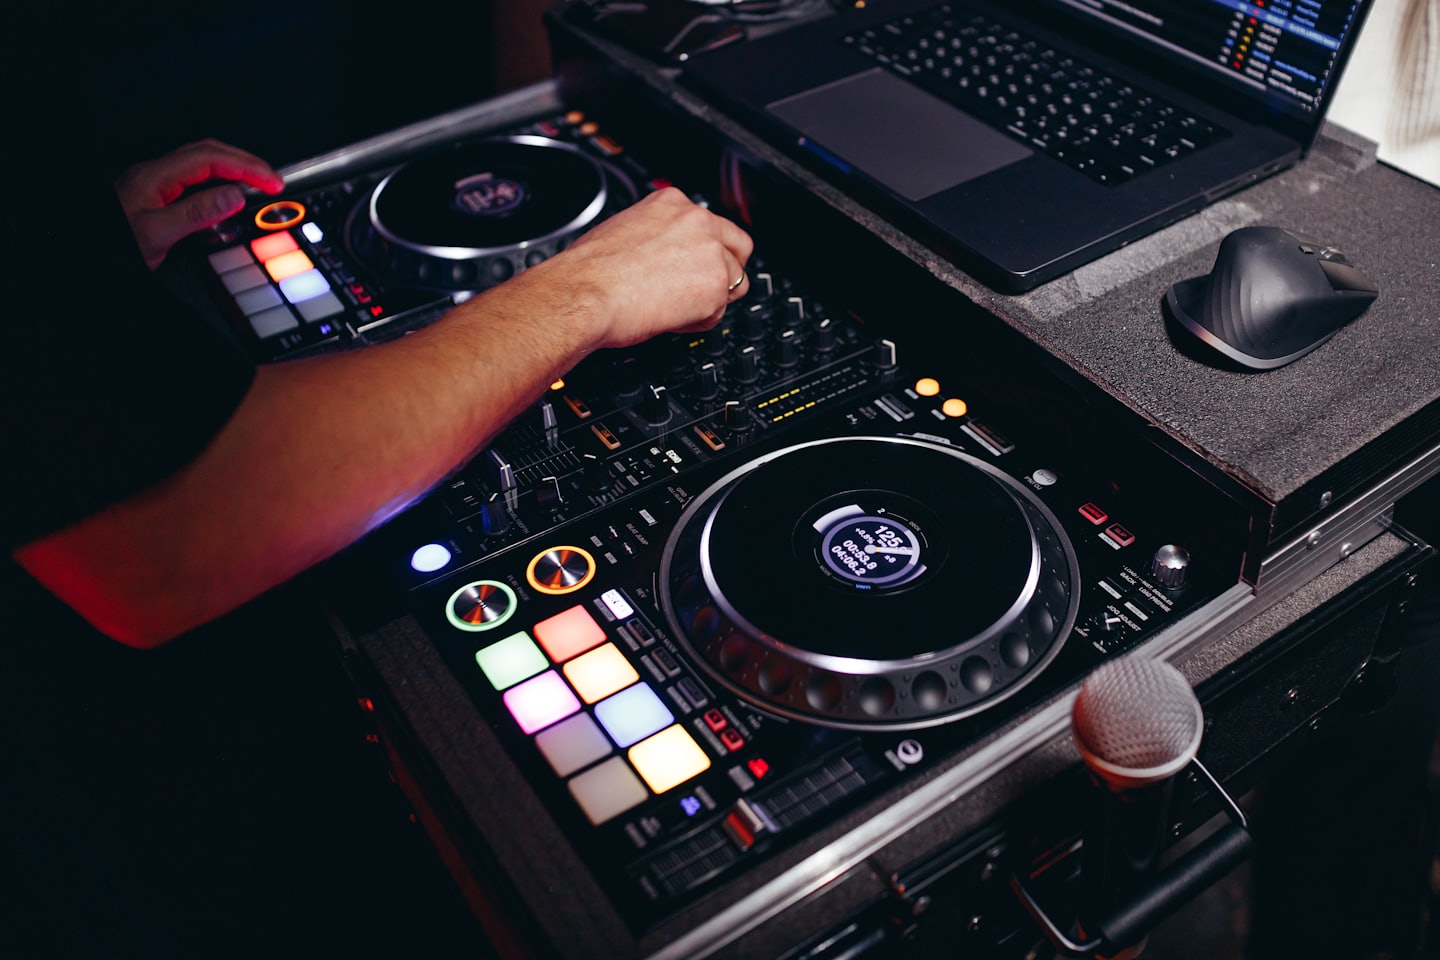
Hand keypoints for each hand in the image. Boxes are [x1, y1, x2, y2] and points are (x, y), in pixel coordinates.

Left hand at [115, 138, 284, 269]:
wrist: (91, 255)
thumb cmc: (115, 245)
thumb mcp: (157, 234)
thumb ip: (196, 213)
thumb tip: (234, 195)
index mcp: (155, 176)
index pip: (210, 159)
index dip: (246, 166)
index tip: (271, 182)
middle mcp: (155, 174)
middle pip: (208, 153)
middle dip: (245, 162)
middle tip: (272, 181)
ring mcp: (155, 184)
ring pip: (202, 164)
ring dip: (233, 170)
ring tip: (257, 185)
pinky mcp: (157, 197)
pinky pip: (194, 181)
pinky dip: (219, 184)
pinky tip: (228, 198)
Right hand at [553, 187, 753, 347]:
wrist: (585, 293)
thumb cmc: (590, 270)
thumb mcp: (624, 229)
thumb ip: (657, 235)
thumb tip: (662, 253)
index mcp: (672, 202)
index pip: (712, 223)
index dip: (708, 248)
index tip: (701, 263)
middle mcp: (697, 221)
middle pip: (738, 248)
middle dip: (725, 271)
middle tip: (703, 290)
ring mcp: (710, 253)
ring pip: (733, 282)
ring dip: (710, 299)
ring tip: (673, 308)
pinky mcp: (714, 287)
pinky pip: (718, 313)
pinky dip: (698, 321)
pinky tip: (669, 318)